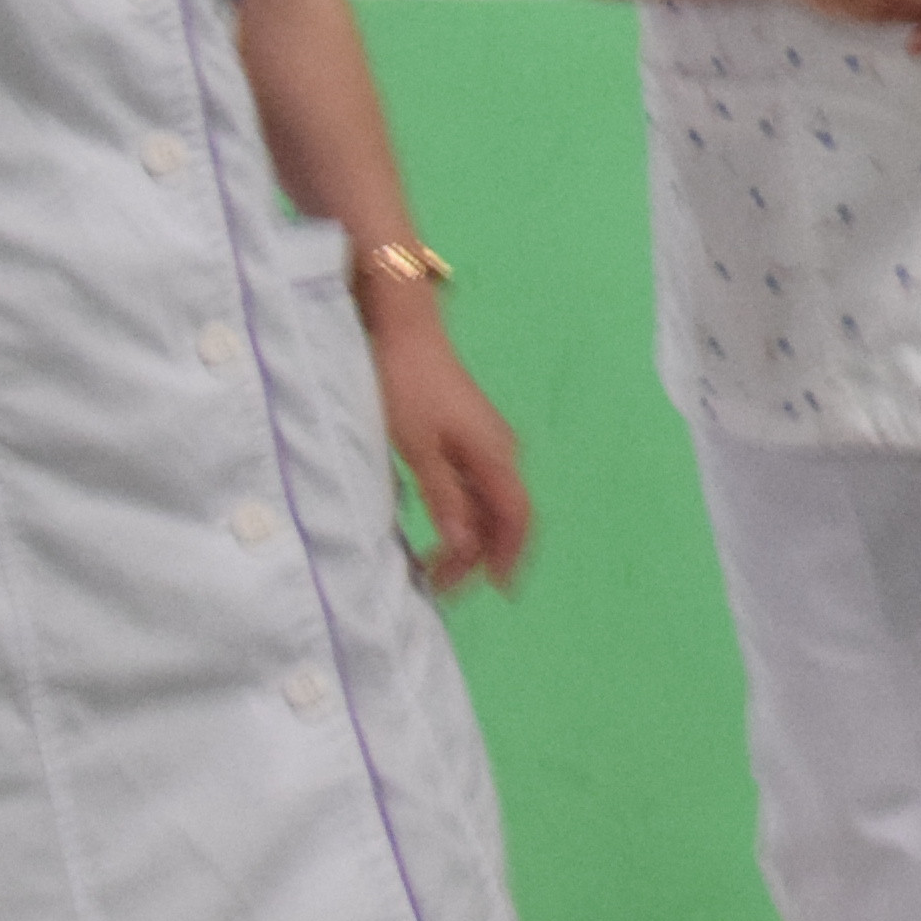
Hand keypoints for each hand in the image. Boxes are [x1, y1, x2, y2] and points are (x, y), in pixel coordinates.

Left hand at [363, 293, 531, 592]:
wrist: (404, 331)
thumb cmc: (406, 387)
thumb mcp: (417, 448)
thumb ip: (444, 497)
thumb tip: (464, 545)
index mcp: (495, 455)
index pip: (516, 517)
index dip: (510, 556)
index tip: (497, 590)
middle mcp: (501, 450)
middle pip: (505, 513)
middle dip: (482, 554)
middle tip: (445, 585)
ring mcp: (488, 441)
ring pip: (491, 501)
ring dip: (472, 535)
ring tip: (439, 563)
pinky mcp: (470, 434)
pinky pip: (479, 485)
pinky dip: (465, 513)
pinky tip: (443, 524)